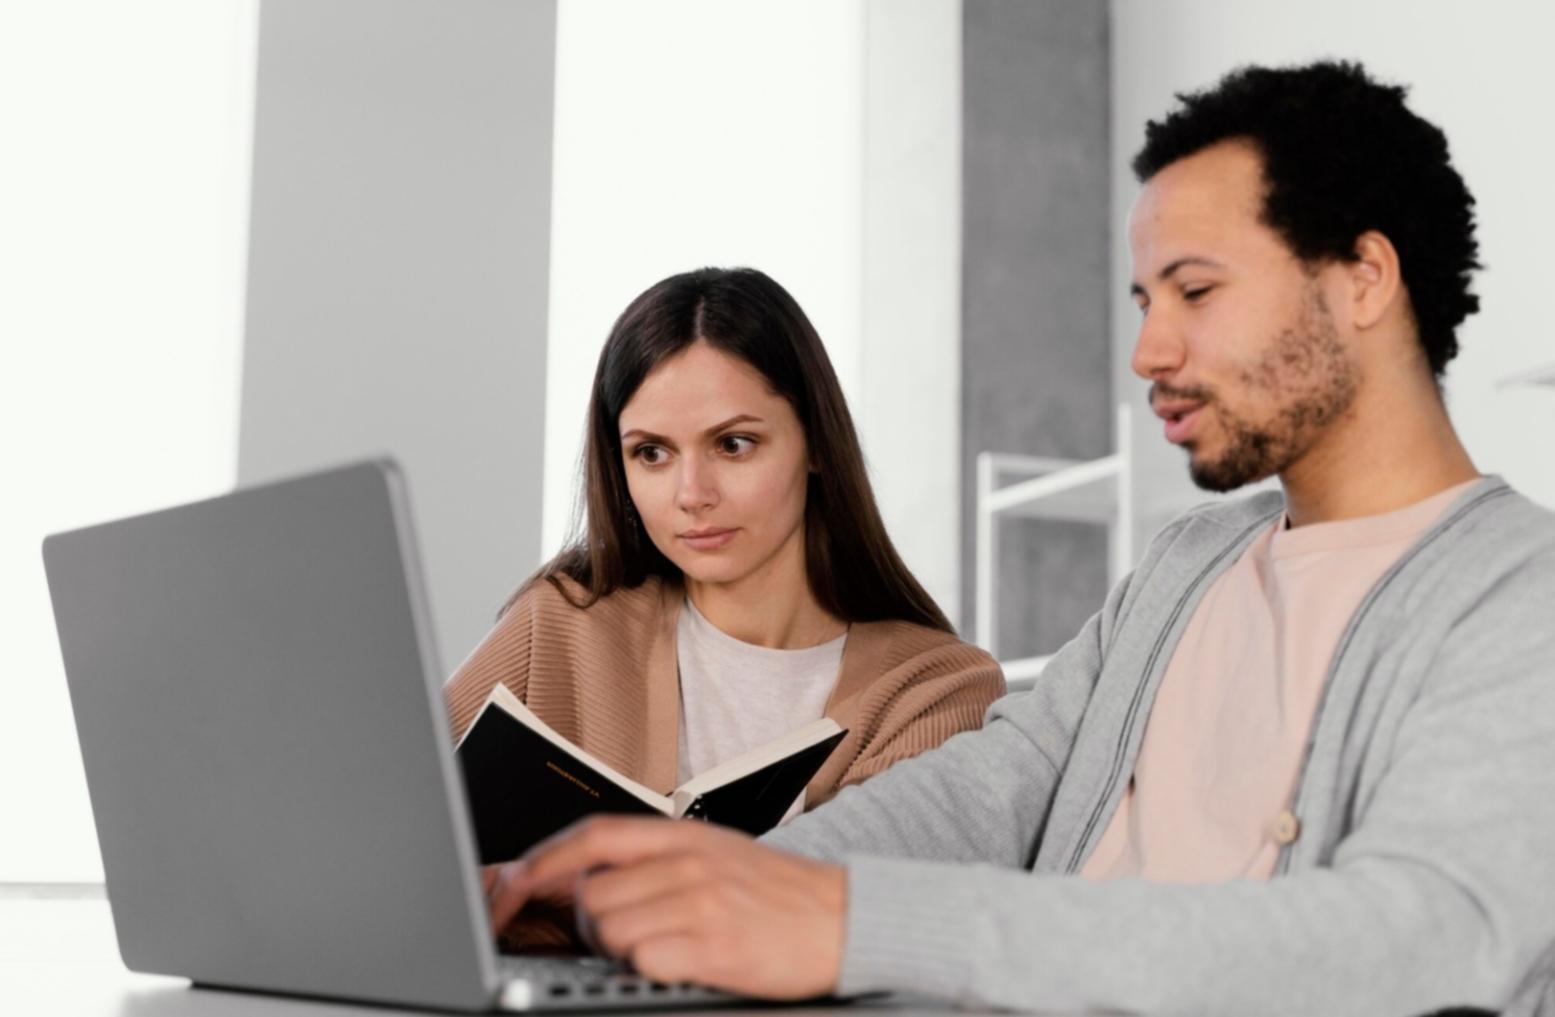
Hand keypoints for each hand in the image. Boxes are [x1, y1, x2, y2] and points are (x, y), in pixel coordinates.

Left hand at [490, 816, 846, 998]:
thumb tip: (583, 877)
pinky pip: (644, 962)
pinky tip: (681, 965)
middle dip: (589, 925)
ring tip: (661, 950)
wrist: (847, 917)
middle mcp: (687, 863)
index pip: (591, 836)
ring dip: (620, 951)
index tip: (509, 887)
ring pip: (610, 930)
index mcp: (683, 836)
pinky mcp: (714, 947)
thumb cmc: (778, 893)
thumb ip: (653, 859)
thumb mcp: (714, 853)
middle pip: (590, 894)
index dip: (541, 861)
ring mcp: (700, 903)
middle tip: (626, 936)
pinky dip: (651, 970)